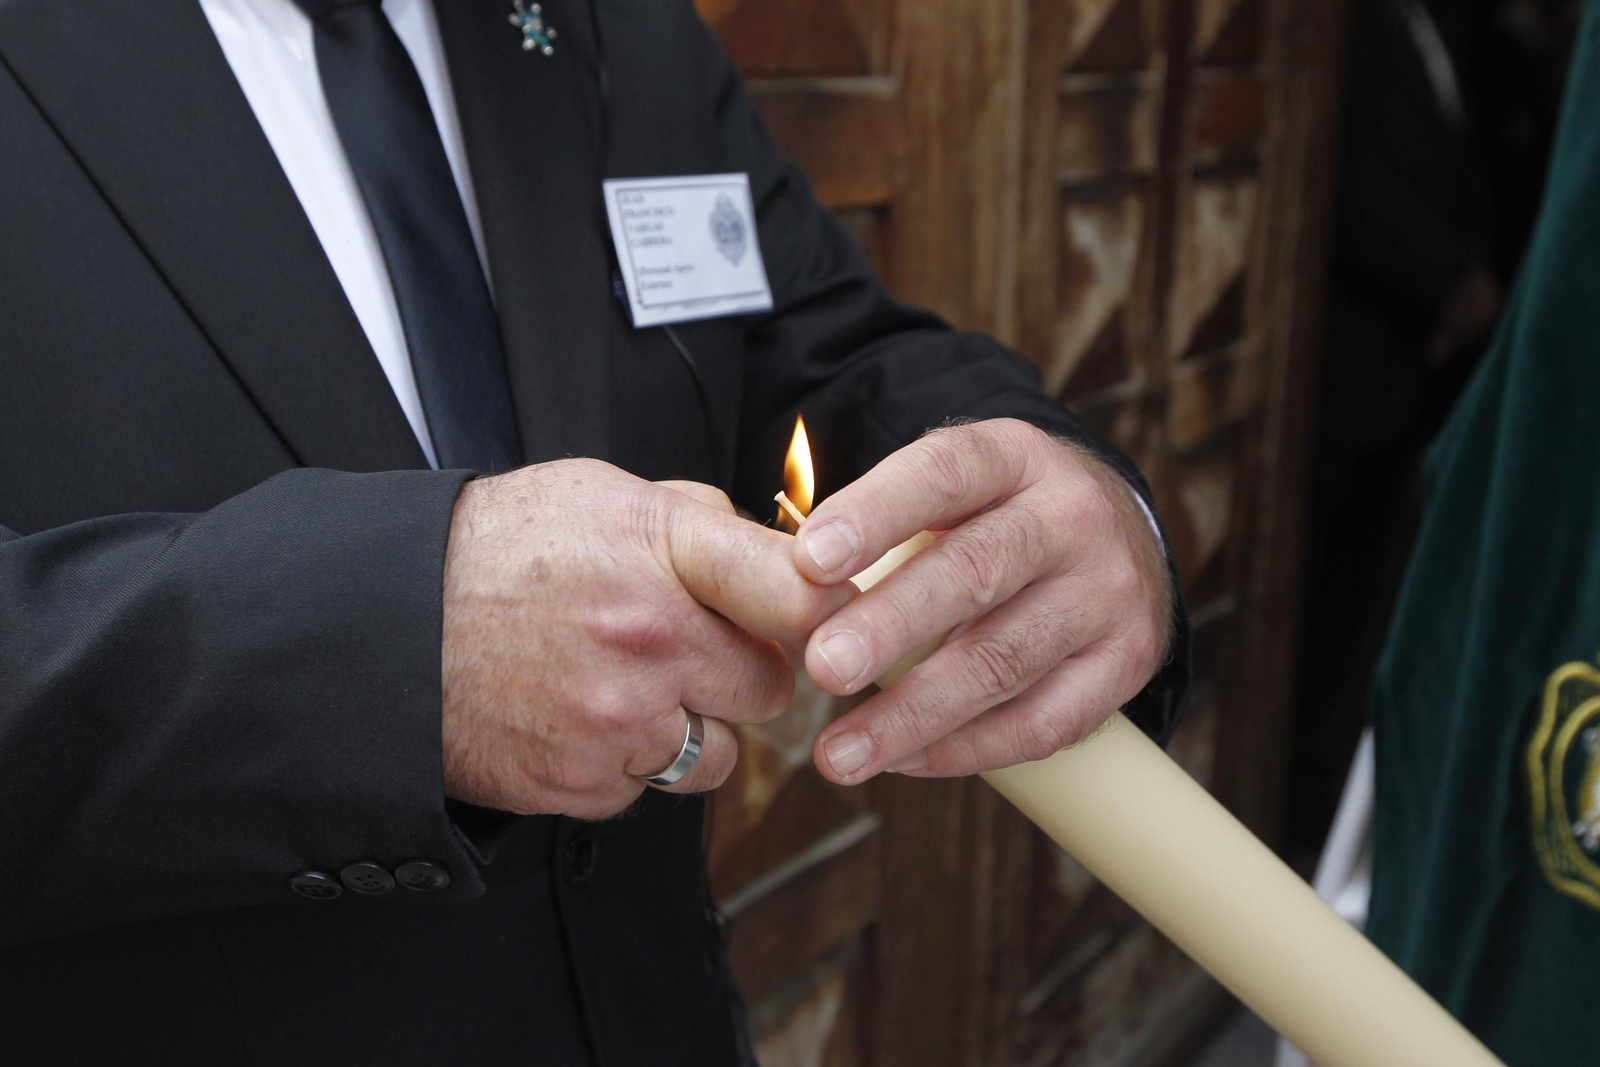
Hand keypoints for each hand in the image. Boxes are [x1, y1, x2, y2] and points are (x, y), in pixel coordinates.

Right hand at [440, 460, 851, 818]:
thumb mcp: (600, 491)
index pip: (800, 591)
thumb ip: (697, 517)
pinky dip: (629, 765)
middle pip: (773, 687)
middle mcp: (649, 639)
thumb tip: (774, 549)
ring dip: (692, 730)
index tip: (829, 618)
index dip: (831, 610)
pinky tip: (582, 719)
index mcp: (662, 551)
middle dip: (745, 673)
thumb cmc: (496, 549)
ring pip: (718, 754)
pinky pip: (650, 790)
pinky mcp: (582, 784)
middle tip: (696, 650)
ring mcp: (616, 720)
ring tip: (631, 689)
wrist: (385, 623)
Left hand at [792, 419, 1170, 781]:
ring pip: (1004, 660)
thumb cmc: (993, 518)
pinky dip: (966, 749)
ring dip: (912, 714)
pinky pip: (1043, 722)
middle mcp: (1072, 515)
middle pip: (976, 571)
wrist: (1116, 537)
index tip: (809, 561)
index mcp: (1014, 455)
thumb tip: (788, 594)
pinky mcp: (1129, 660)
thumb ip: (876, 529)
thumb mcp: (950, 491)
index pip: (943, 473)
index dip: (875, 514)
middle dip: (891, 625)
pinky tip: (903, 761)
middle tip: (823, 668)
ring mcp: (1108, 590)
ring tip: (838, 753)